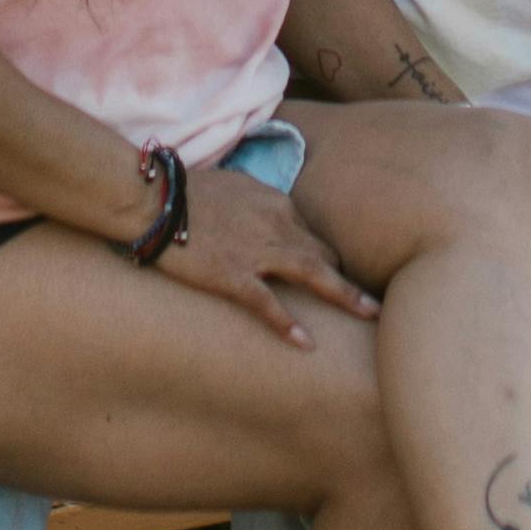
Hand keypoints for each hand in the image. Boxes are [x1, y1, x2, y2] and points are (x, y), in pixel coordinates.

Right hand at [158, 156, 379, 348]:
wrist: (155, 199)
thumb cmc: (188, 191)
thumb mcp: (236, 186)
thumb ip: (260, 204)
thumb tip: (273, 216)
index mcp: (277, 203)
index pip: (312, 234)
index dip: (326, 256)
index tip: (338, 274)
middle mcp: (276, 225)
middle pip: (323, 255)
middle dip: (349, 277)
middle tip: (374, 301)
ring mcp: (257, 252)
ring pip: (313, 274)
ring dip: (346, 295)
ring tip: (372, 314)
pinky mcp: (234, 275)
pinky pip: (268, 304)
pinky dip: (288, 324)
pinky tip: (307, 343)